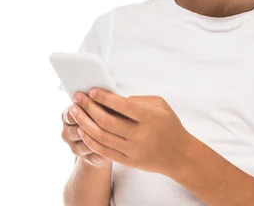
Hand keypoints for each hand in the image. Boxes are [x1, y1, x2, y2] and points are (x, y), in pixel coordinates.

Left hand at [71, 89, 192, 175]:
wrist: (179, 155)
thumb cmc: (169, 124)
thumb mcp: (160, 105)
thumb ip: (138, 99)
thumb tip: (113, 98)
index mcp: (149, 117)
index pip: (121, 105)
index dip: (104, 97)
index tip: (91, 91)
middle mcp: (140, 135)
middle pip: (106, 121)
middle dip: (88, 107)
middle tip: (77, 98)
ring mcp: (133, 150)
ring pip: (101, 137)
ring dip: (84, 123)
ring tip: (75, 112)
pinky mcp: (129, 162)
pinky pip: (104, 151)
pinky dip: (91, 141)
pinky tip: (83, 130)